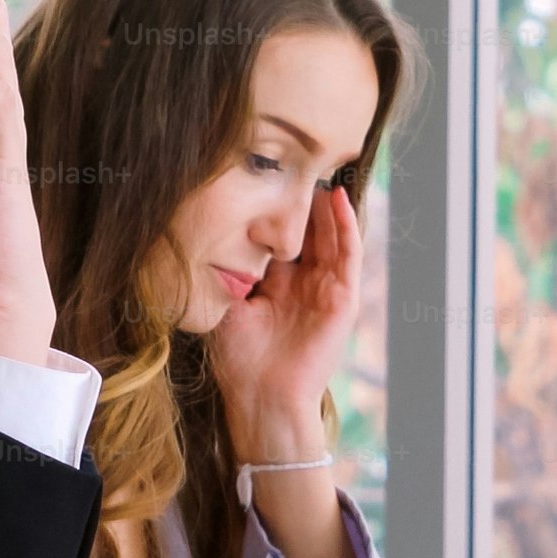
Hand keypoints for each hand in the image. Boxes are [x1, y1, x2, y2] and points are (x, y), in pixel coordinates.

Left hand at [208, 183, 364, 463]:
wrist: (260, 396)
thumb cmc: (238, 359)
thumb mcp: (226, 303)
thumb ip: (226, 272)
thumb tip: (206, 232)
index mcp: (278, 285)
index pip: (283, 237)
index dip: (279, 208)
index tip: (268, 174)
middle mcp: (305, 284)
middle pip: (311, 231)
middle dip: (306, 199)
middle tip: (299, 161)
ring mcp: (327, 290)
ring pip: (332, 236)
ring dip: (329, 204)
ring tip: (321, 169)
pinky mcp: (343, 300)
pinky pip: (349, 255)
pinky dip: (347, 226)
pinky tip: (339, 198)